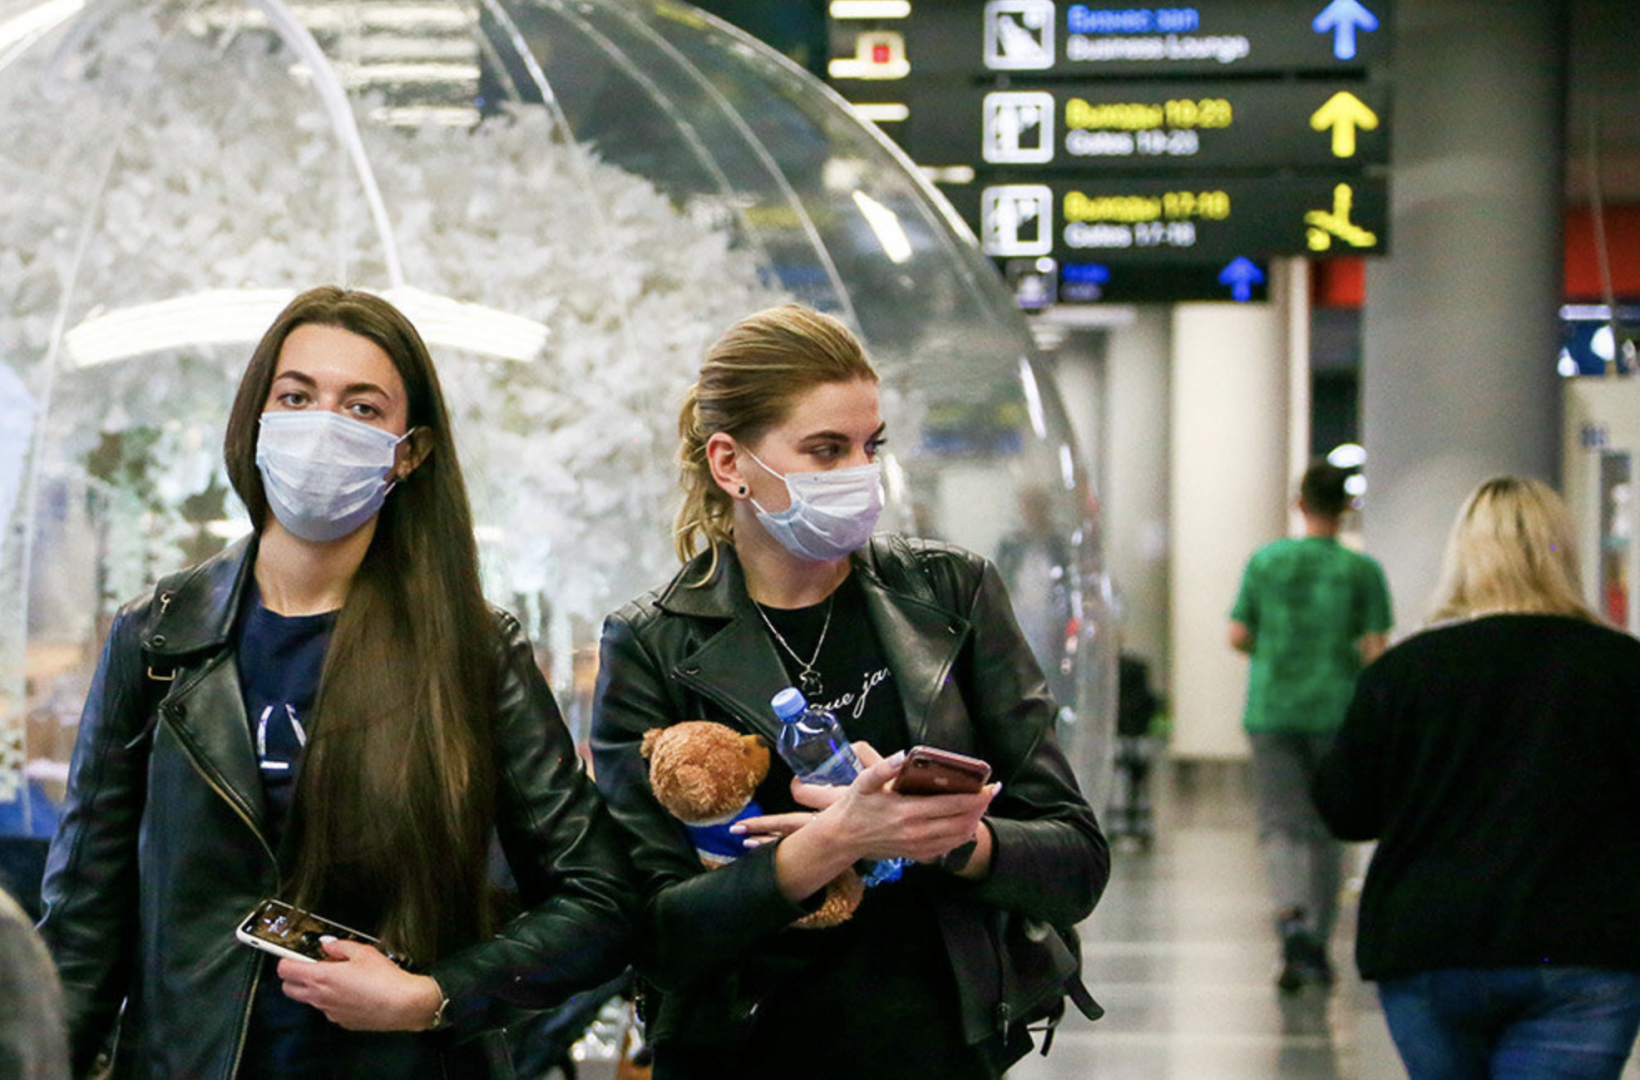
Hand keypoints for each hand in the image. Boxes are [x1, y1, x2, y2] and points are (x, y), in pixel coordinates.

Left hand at [276, 939, 443, 1031]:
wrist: (403, 1005)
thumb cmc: (385, 980)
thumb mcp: (363, 952)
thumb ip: (340, 947)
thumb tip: (328, 945)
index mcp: (321, 977)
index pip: (285, 970)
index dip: (287, 960)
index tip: (294, 955)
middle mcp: (320, 997)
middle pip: (288, 989)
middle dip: (294, 977)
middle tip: (311, 966)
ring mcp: (329, 1011)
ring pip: (309, 1000)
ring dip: (315, 989)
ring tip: (339, 977)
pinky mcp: (341, 1021)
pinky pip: (328, 1009)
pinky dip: (333, 1000)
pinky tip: (353, 992)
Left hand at [731, 741, 888, 841]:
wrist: (910, 835)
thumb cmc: (892, 806)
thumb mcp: (879, 778)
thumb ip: (870, 759)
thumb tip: (858, 747)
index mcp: (832, 805)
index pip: (804, 798)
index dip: (793, 792)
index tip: (784, 787)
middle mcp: (827, 824)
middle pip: (790, 826)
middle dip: (764, 829)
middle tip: (737, 832)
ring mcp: (832, 839)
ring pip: (797, 842)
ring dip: (773, 843)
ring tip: (747, 844)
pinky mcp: (842, 849)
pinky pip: (815, 852)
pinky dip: (801, 853)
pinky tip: (796, 856)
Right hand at [817, 751, 999, 864]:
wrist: (842, 838)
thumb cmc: (855, 807)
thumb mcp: (864, 782)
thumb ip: (884, 767)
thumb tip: (903, 754)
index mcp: (908, 811)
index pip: (953, 804)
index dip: (977, 796)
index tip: (991, 785)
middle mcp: (917, 832)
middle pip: (962, 821)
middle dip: (981, 807)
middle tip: (990, 792)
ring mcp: (918, 847)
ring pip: (958, 837)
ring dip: (974, 821)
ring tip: (980, 806)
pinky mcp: (916, 855)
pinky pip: (947, 848)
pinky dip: (961, 836)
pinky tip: (964, 824)